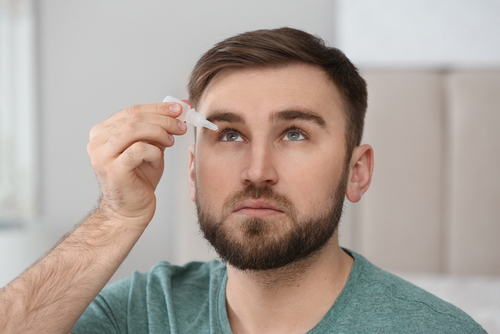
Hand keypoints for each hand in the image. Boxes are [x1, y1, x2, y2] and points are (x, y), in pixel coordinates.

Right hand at [87, 102, 187, 226]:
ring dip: (159, 132)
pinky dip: (154, 151)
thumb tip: (180, 107)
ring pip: (133, 129)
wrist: (131, 210)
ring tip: (171, 141)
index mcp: (103, 132)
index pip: (132, 111)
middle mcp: (98, 142)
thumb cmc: (140, 179)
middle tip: (181, 126)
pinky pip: (138, 149)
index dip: (158, 108)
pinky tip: (158, 159)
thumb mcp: (152, 147)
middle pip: (133, 117)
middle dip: (163, 119)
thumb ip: (160, 128)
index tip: (180, 109)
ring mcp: (102, 155)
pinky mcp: (113, 170)